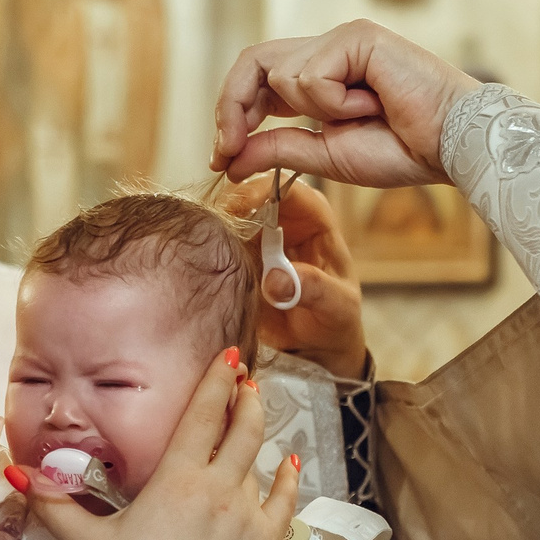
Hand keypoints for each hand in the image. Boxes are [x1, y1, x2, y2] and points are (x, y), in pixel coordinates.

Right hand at [22, 350, 300, 539]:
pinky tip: (291, 465)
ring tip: (256, 418)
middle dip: (245, 399)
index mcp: (177, 479)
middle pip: (241, 430)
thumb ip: (55, 506)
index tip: (228, 358)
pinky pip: (284, 502)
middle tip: (247, 380)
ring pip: (259, 464)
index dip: (216, 383)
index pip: (202, 416)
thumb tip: (16, 474)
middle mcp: (220, 488)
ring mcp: (249, 516)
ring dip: (258, 437)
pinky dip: (287, 480)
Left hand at [209, 21, 479, 187]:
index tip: (221, 156)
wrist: (451, 146)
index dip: (230, 115)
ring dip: (312, 112)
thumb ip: (278, 149)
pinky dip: (333, 102)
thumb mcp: (326, 155)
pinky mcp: (358, 37)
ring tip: (359, 117)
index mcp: (319, 78)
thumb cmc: (403, 150)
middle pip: (252, 62)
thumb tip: (229, 159)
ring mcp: (343, 40)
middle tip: (227, 148)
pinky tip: (371, 104)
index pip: (256, 81)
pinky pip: (311, 76)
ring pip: (281, 73)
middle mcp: (328, 51)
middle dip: (232, 108)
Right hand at [217, 174, 367, 379]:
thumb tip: (276, 279)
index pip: (291, 191)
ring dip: (217, 228)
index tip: (244, 207)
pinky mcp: (237, 260)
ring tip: (208, 245)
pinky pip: (219, 246)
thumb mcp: (337, 307)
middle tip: (217, 225)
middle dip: (232, 206)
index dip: (266, 191)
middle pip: (252, 197)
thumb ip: (313, 289)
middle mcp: (283, 223)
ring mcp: (257, 241)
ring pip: (230, 219)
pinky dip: (209, 250)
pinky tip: (203, 261)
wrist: (316, 348)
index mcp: (315, 222)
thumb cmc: (335, 321)